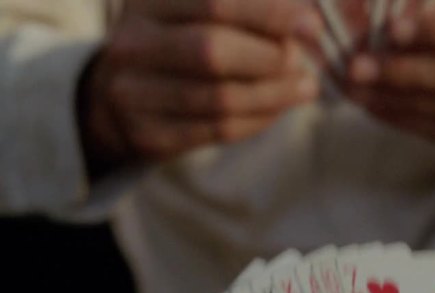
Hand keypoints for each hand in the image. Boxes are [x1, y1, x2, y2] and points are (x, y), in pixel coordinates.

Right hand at [80, 0, 321, 168]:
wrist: (118, 100)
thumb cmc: (178, 45)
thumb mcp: (197, 13)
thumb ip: (246, 9)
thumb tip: (306, 20)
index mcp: (150, 2)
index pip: (215, 3)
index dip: (270, 14)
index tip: (312, 24)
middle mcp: (133, 44)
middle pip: (212, 52)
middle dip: (269, 58)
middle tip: (302, 61)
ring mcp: (134, 92)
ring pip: (220, 98)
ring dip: (274, 95)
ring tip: (305, 87)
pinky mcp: (148, 134)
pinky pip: (218, 130)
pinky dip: (258, 119)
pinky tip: (279, 108)